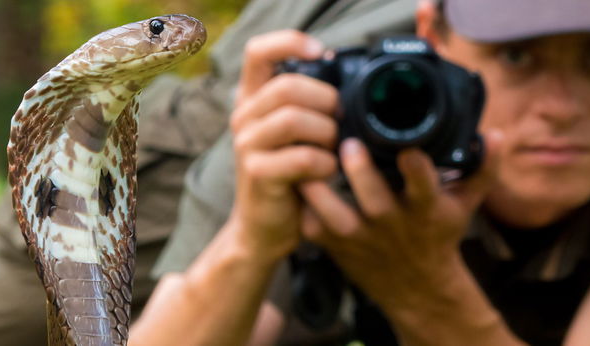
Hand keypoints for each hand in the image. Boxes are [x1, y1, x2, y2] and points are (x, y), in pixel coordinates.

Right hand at [227, 30, 339, 262]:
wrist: (265, 228)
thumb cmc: (291, 177)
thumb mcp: (298, 135)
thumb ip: (309, 106)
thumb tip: (345, 81)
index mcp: (254, 100)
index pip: (259, 52)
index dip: (291, 42)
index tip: (322, 53)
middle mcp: (244, 117)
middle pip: (287, 85)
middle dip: (326, 101)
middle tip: (339, 122)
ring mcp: (246, 144)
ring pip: (294, 118)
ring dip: (326, 134)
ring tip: (333, 150)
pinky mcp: (257, 173)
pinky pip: (302, 157)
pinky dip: (325, 163)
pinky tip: (327, 172)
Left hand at [299, 132, 502, 311]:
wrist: (416, 287)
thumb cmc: (437, 235)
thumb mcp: (464, 204)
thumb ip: (482, 168)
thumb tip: (496, 134)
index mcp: (425, 209)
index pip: (424, 186)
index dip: (417, 167)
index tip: (409, 149)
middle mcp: (391, 223)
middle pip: (374, 199)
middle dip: (362, 171)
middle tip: (349, 142)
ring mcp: (360, 236)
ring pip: (334, 214)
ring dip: (321, 189)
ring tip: (310, 159)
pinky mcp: (335, 244)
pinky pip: (312, 224)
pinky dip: (303, 204)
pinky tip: (298, 178)